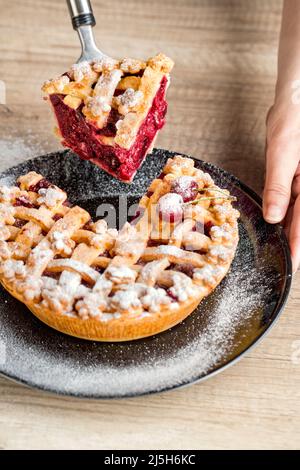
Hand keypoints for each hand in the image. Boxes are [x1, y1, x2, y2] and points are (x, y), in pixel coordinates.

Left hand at [264, 103, 299, 272]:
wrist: (297, 98)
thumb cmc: (294, 117)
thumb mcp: (283, 152)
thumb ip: (278, 186)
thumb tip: (273, 216)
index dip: (299, 244)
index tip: (294, 264)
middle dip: (297, 240)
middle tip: (289, 262)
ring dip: (292, 228)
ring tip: (283, 247)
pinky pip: (295, 198)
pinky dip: (287, 211)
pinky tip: (280, 222)